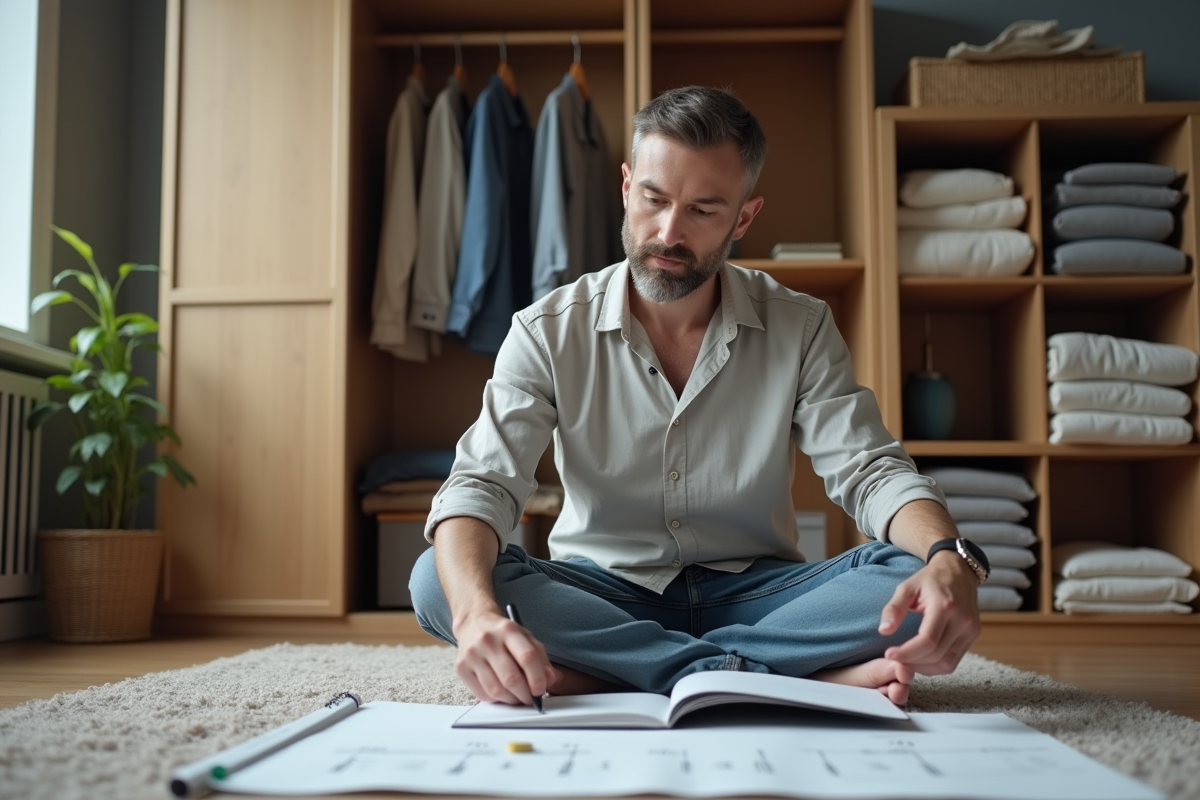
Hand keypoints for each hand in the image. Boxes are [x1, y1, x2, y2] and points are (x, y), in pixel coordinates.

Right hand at [452, 607, 558, 705]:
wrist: (473, 622)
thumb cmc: (503, 634)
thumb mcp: (526, 638)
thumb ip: (541, 659)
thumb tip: (551, 680)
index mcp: (508, 630)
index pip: (527, 657)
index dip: (537, 678)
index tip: (541, 689)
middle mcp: (488, 640)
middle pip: (511, 678)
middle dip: (525, 695)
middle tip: (531, 699)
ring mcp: (472, 654)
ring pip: (496, 690)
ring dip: (511, 700)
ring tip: (517, 697)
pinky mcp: (460, 667)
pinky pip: (482, 694)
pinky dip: (496, 699)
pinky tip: (501, 692)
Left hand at [877, 551, 980, 675]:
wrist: (958, 571)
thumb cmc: (929, 579)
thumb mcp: (906, 588)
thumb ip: (894, 608)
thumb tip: (883, 631)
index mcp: (945, 606)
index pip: (927, 641)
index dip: (907, 653)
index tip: (889, 654)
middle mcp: (962, 620)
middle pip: (936, 655)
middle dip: (912, 662)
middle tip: (894, 659)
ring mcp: (970, 630)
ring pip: (946, 663)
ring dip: (923, 668)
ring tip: (905, 661)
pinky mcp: (973, 635)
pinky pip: (954, 661)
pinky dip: (936, 666)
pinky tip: (920, 660)